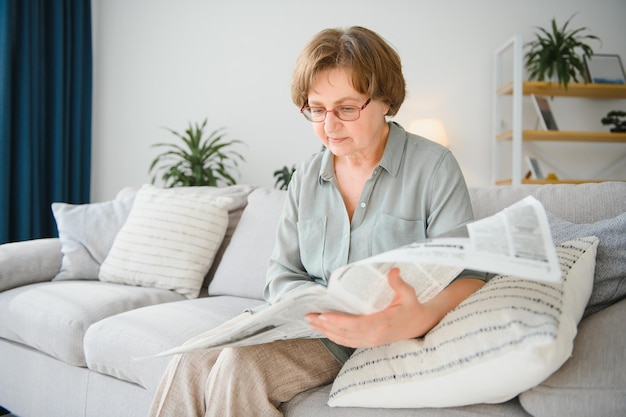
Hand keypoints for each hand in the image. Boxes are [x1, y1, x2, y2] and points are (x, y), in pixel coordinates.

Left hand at [305, 268, 483, 347]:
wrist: (421, 324)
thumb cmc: (413, 307)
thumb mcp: (409, 294)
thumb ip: (399, 283)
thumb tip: (392, 270)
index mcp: (382, 324)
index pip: (355, 324)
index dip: (338, 322)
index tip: (323, 316)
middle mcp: (374, 336)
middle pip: (344, 333)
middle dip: (325, 326)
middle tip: (308, 317)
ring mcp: (371, 341)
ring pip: (344, 339)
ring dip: (326, 332)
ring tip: (311, 323)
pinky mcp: (369, 342)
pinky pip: (348, 342)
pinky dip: (334, 336)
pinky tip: (324, 330)